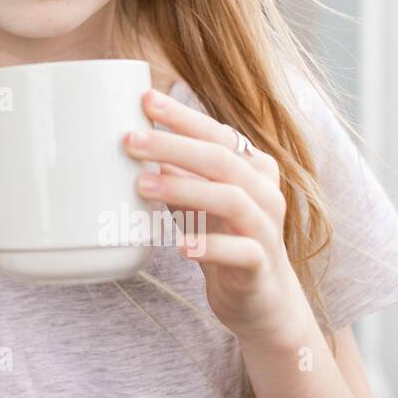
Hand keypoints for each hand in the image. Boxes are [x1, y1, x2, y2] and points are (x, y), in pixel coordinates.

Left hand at [124, 88, 306, 340]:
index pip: (217, 133)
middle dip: (173, 145)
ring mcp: (266, 228)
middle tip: (130, 140)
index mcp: (252, 167)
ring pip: (231, 198)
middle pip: (221, 159)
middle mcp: (264, 191)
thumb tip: (133, 140)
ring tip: (143, 184)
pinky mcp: (261, 265)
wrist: (262, 298)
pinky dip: (210, 246)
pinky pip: (240, 251)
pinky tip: (181, 246)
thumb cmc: (223, 235)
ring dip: (184, 188)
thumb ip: (176, 170)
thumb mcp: (197, 198)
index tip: (145, 99)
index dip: (182, 116)